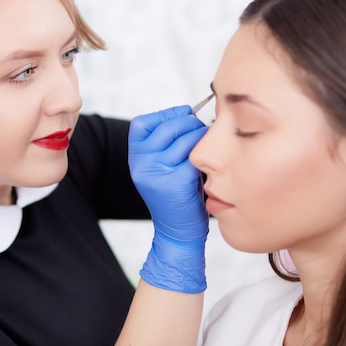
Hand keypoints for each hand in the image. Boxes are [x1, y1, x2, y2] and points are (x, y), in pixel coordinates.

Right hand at [129, 105, 208, 292]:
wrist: (178, 233)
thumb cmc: (176, 196)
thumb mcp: (160, 168)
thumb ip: (164, 144)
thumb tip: (188, 113)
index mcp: (135, 160)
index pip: (141, 124)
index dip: (164, 115)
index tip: (183, 114)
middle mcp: (141, 166)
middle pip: (166, 127)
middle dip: (188, 122)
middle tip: (201, 130)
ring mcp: (157, 174)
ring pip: (183, 139)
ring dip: (200, 136)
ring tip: (207, 144)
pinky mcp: (176, 184)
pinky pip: (195, 156)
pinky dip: (206, 153)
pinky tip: (210, 160)